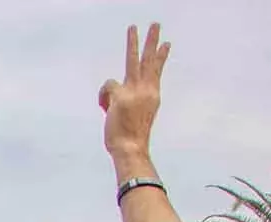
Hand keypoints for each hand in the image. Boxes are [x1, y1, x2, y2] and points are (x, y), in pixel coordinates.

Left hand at [99, 23, 169, 163]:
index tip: (167, 43)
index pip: (156, 71)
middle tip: (155, 24)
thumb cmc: (131, 138)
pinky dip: (103, 98)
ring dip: (133, 42)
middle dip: (152, 41)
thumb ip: (130, 101)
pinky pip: (107, 87)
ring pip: (133, 60)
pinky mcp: (121, 95)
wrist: (130, 149)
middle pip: (150, 60)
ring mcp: (135, 91)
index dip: (161, 57)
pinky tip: (106, 109)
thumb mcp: (136, 116)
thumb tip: (113, 96)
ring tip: (132, 27)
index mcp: (153, 96)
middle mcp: (147, 90)